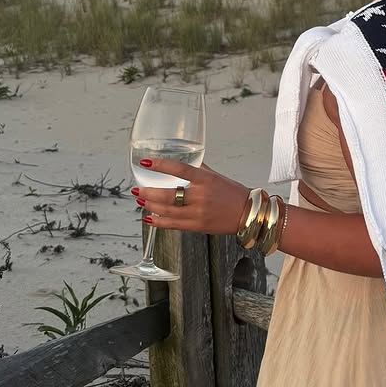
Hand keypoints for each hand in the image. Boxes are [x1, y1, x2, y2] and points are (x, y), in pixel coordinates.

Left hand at [133, 159, 249, 235]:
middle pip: (168, 194)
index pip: (179, 169)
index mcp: (205, 179)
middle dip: (148, 192)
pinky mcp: (197, 226)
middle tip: (137, 188)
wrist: (248, 214)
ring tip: (140, 201)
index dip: (160, 165)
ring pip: (167, 210)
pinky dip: (159, 222)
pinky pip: (173, 224)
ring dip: (150, 206)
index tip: (146, 162)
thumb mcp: (216, 176)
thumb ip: (199, 169)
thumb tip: (186, 160)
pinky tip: (149, 218)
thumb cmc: (234, 194)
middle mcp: (200, 196)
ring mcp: (198, 212)